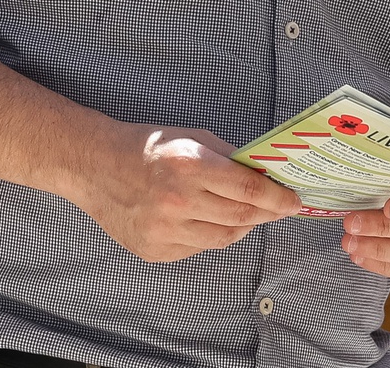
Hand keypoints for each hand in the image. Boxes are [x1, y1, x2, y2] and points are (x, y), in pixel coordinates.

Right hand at [72, 124, 301, 262]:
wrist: (95, 166)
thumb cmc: (146, 147)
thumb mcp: (191, 138)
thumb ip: (228, 158)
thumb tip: (264, 175)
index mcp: (189, 166)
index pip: (248, 189)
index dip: (277, 198)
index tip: (293, 201)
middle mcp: (178, 202)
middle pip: (241, 216)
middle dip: (268, 213)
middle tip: (281, 209)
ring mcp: (165, 231)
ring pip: (223, 237)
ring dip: (244, 226)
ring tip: (250, 214)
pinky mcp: (156, 250)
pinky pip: (198, 248)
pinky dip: (213, 235)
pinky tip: (213, 221)